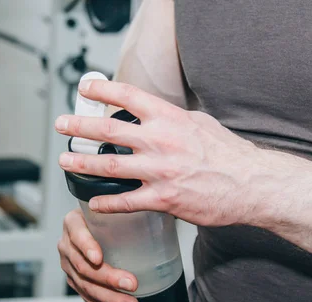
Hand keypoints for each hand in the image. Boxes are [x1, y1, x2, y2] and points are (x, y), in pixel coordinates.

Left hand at [55, 79, 262, 226]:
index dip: (101, 90)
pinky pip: (126, 201)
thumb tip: (154, 115)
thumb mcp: (200, 123)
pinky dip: (106, 202)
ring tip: (64, 162)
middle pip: (108, 131)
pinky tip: (94, 202)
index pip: (127, 96)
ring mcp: (160, 171)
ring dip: (82, 164)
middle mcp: (160, 141)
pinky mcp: (163, 199)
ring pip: (109, 167)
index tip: (84, 88)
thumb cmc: (227, 153)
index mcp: (169, 118)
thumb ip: (172, 119)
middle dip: (78, 127)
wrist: (249, 184)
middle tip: (61, 125)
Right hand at [57, 208, 139, 301]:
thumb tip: (162, 207)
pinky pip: (91, 301)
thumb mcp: (112, 204)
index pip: (77, 235)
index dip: (86, 247)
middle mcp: (66, 245)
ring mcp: (69, 267)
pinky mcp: (77, 283)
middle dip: (109, 279)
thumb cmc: (108, 213)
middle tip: (132, 284)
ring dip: (111, 301)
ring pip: (87, 288)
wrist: (95, 224)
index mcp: (73, 223)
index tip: (98, 258)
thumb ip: (125, 205)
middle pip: (84, 267)